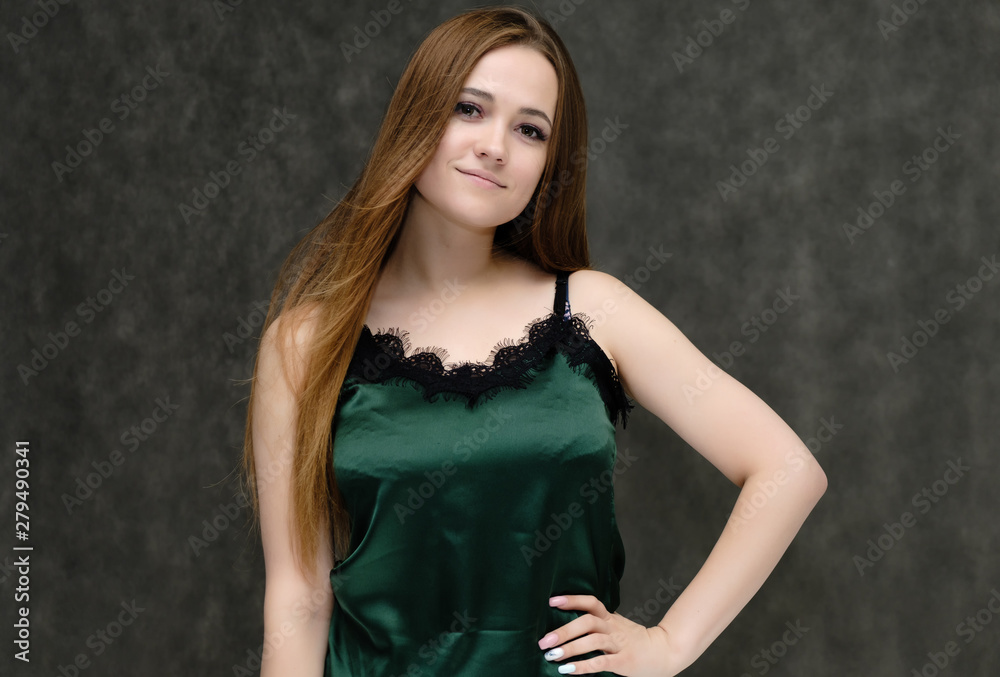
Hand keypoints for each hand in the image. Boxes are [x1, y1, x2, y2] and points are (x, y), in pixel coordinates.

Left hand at [537, 595, 686, 675]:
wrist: (664, 652)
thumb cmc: (636, 640)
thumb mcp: (617, 625)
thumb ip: (599, 621)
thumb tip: (571, 619)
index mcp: (610, 618)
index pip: (591, 603)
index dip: (572, 600)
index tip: (552, 601)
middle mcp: (613, 628)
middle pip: (587, 622)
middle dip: (564, 630)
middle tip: (544, 641)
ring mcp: (619, 645)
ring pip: (593, 641)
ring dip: (571, 648)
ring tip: (552, 655)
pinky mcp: (623, 662)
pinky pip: (601, 662)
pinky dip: (583, 666)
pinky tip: (567, 669)